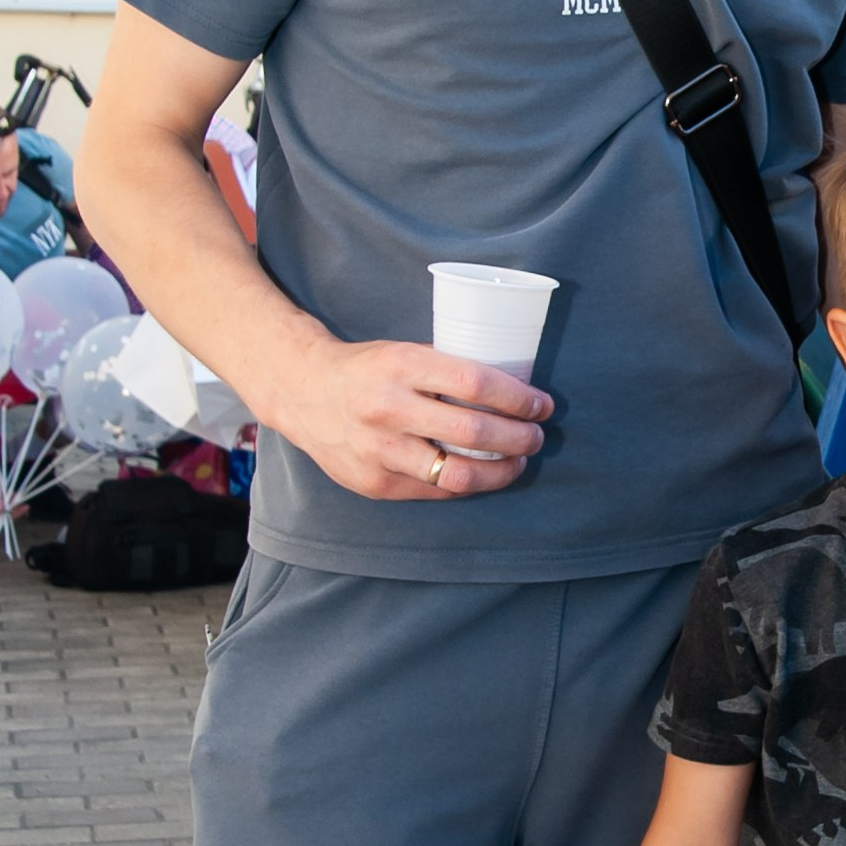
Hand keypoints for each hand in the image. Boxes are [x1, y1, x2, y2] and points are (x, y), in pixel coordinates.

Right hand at [262, 334, 551, 500]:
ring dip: (501, 471)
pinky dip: (467, 485)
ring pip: (458, 475)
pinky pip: (435, 492)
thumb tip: (513, 392)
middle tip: (536, 436)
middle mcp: (388, 409)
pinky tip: (482, 475)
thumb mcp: (404, 353)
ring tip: (518, 462)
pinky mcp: (375, 483)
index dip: (518, 398)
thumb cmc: (368, 369)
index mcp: (400, 365)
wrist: (303, 393)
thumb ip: (446, 371)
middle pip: (473, 432)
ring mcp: (379, 451)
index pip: (475, 383)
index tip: (542, 405)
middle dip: (518, 437)